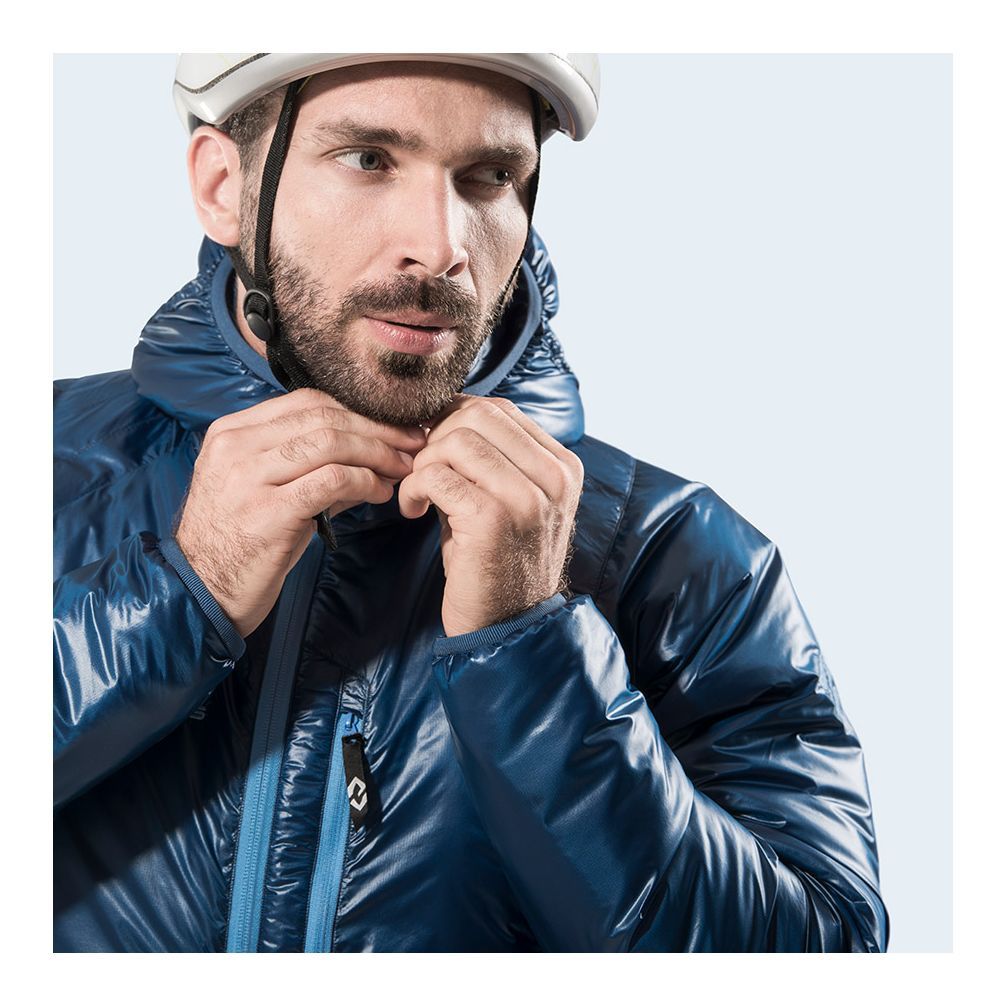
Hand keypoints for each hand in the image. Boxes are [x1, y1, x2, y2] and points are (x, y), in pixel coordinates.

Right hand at [175, 388, 425, 637]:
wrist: (200, 592)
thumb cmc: (238, 543)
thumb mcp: (262, 489)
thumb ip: (305, 465)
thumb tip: (370, 451)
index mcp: (231, 432)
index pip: (307, 401)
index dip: (358, 410)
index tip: (392, 425)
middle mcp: (236, 447)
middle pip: (325, 417)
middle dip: (377, 429)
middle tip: (412, 444)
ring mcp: (249, 477)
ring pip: (332, 442)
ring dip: (378, 453)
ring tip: (402, 469)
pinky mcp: (269, 511)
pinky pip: (333, 480)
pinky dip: (366, 481)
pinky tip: (381, 493)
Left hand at [397, 395, 583, 636]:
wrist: (508, 625)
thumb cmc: (498, 559)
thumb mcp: (510, 499)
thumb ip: (491, 455)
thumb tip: (443, 411)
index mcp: (562, 467)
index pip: (501, 409)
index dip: (455, 418)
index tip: (433, 446)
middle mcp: (554, 478)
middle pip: (478, 415)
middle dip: (437, 437)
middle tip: (423, 470)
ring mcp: (527, 498)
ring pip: (456, 441)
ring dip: (423, 464)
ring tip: (419, 493)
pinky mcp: (493, 519)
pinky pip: (437, 476)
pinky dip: (413, 489)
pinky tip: (413, 510)